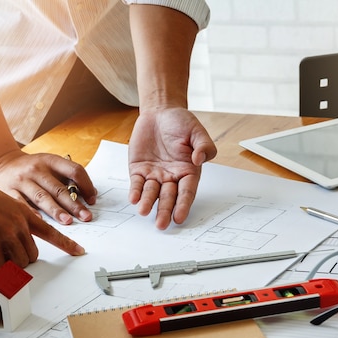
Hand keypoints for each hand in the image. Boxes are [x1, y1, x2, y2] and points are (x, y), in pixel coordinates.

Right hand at [0, 150, 96, 224]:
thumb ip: (67, 178)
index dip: (86, 185)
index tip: (92, 200)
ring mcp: (21, 180)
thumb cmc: (31, 169)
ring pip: (42, 197)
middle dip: (74, 205)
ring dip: (56, 211)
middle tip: (86, 217)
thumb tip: (90, 195)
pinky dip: (31, 213)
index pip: (74, 170)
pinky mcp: (7, 191)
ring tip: (68, 221)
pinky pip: (20, 203)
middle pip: (59, 188)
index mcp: (50, 161)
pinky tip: (40, 222)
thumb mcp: (49, 165)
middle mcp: (36, 169)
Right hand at [0, 177, 85, 270]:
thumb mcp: (7, 203)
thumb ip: (18, 218)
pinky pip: (0, 264)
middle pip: (33, 254)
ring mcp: (6, 232)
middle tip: (10, 258)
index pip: (51, 231)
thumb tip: (23, 238)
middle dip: (24, 260)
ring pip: (20, 261)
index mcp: (25, 213)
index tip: (79, 251)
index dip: (67, 243)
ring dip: (9, 265)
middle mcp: (19, 223)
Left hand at [128, 107, 216, 228]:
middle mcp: (171, 177)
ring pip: (151, 193)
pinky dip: (135, 191)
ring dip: (148, 202)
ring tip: (143, 210)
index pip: (186, 192)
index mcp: (188, 171)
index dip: (183, 205)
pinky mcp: (139, 169)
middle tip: (161, 224)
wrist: (160, 112)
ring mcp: (154, 175)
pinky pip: (136, 183)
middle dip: (164, 211)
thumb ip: (204, 146)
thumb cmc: (181, 122)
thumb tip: (199, 159)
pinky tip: (133, 199)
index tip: (179, 217)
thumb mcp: (197, 131)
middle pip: (168, 197)